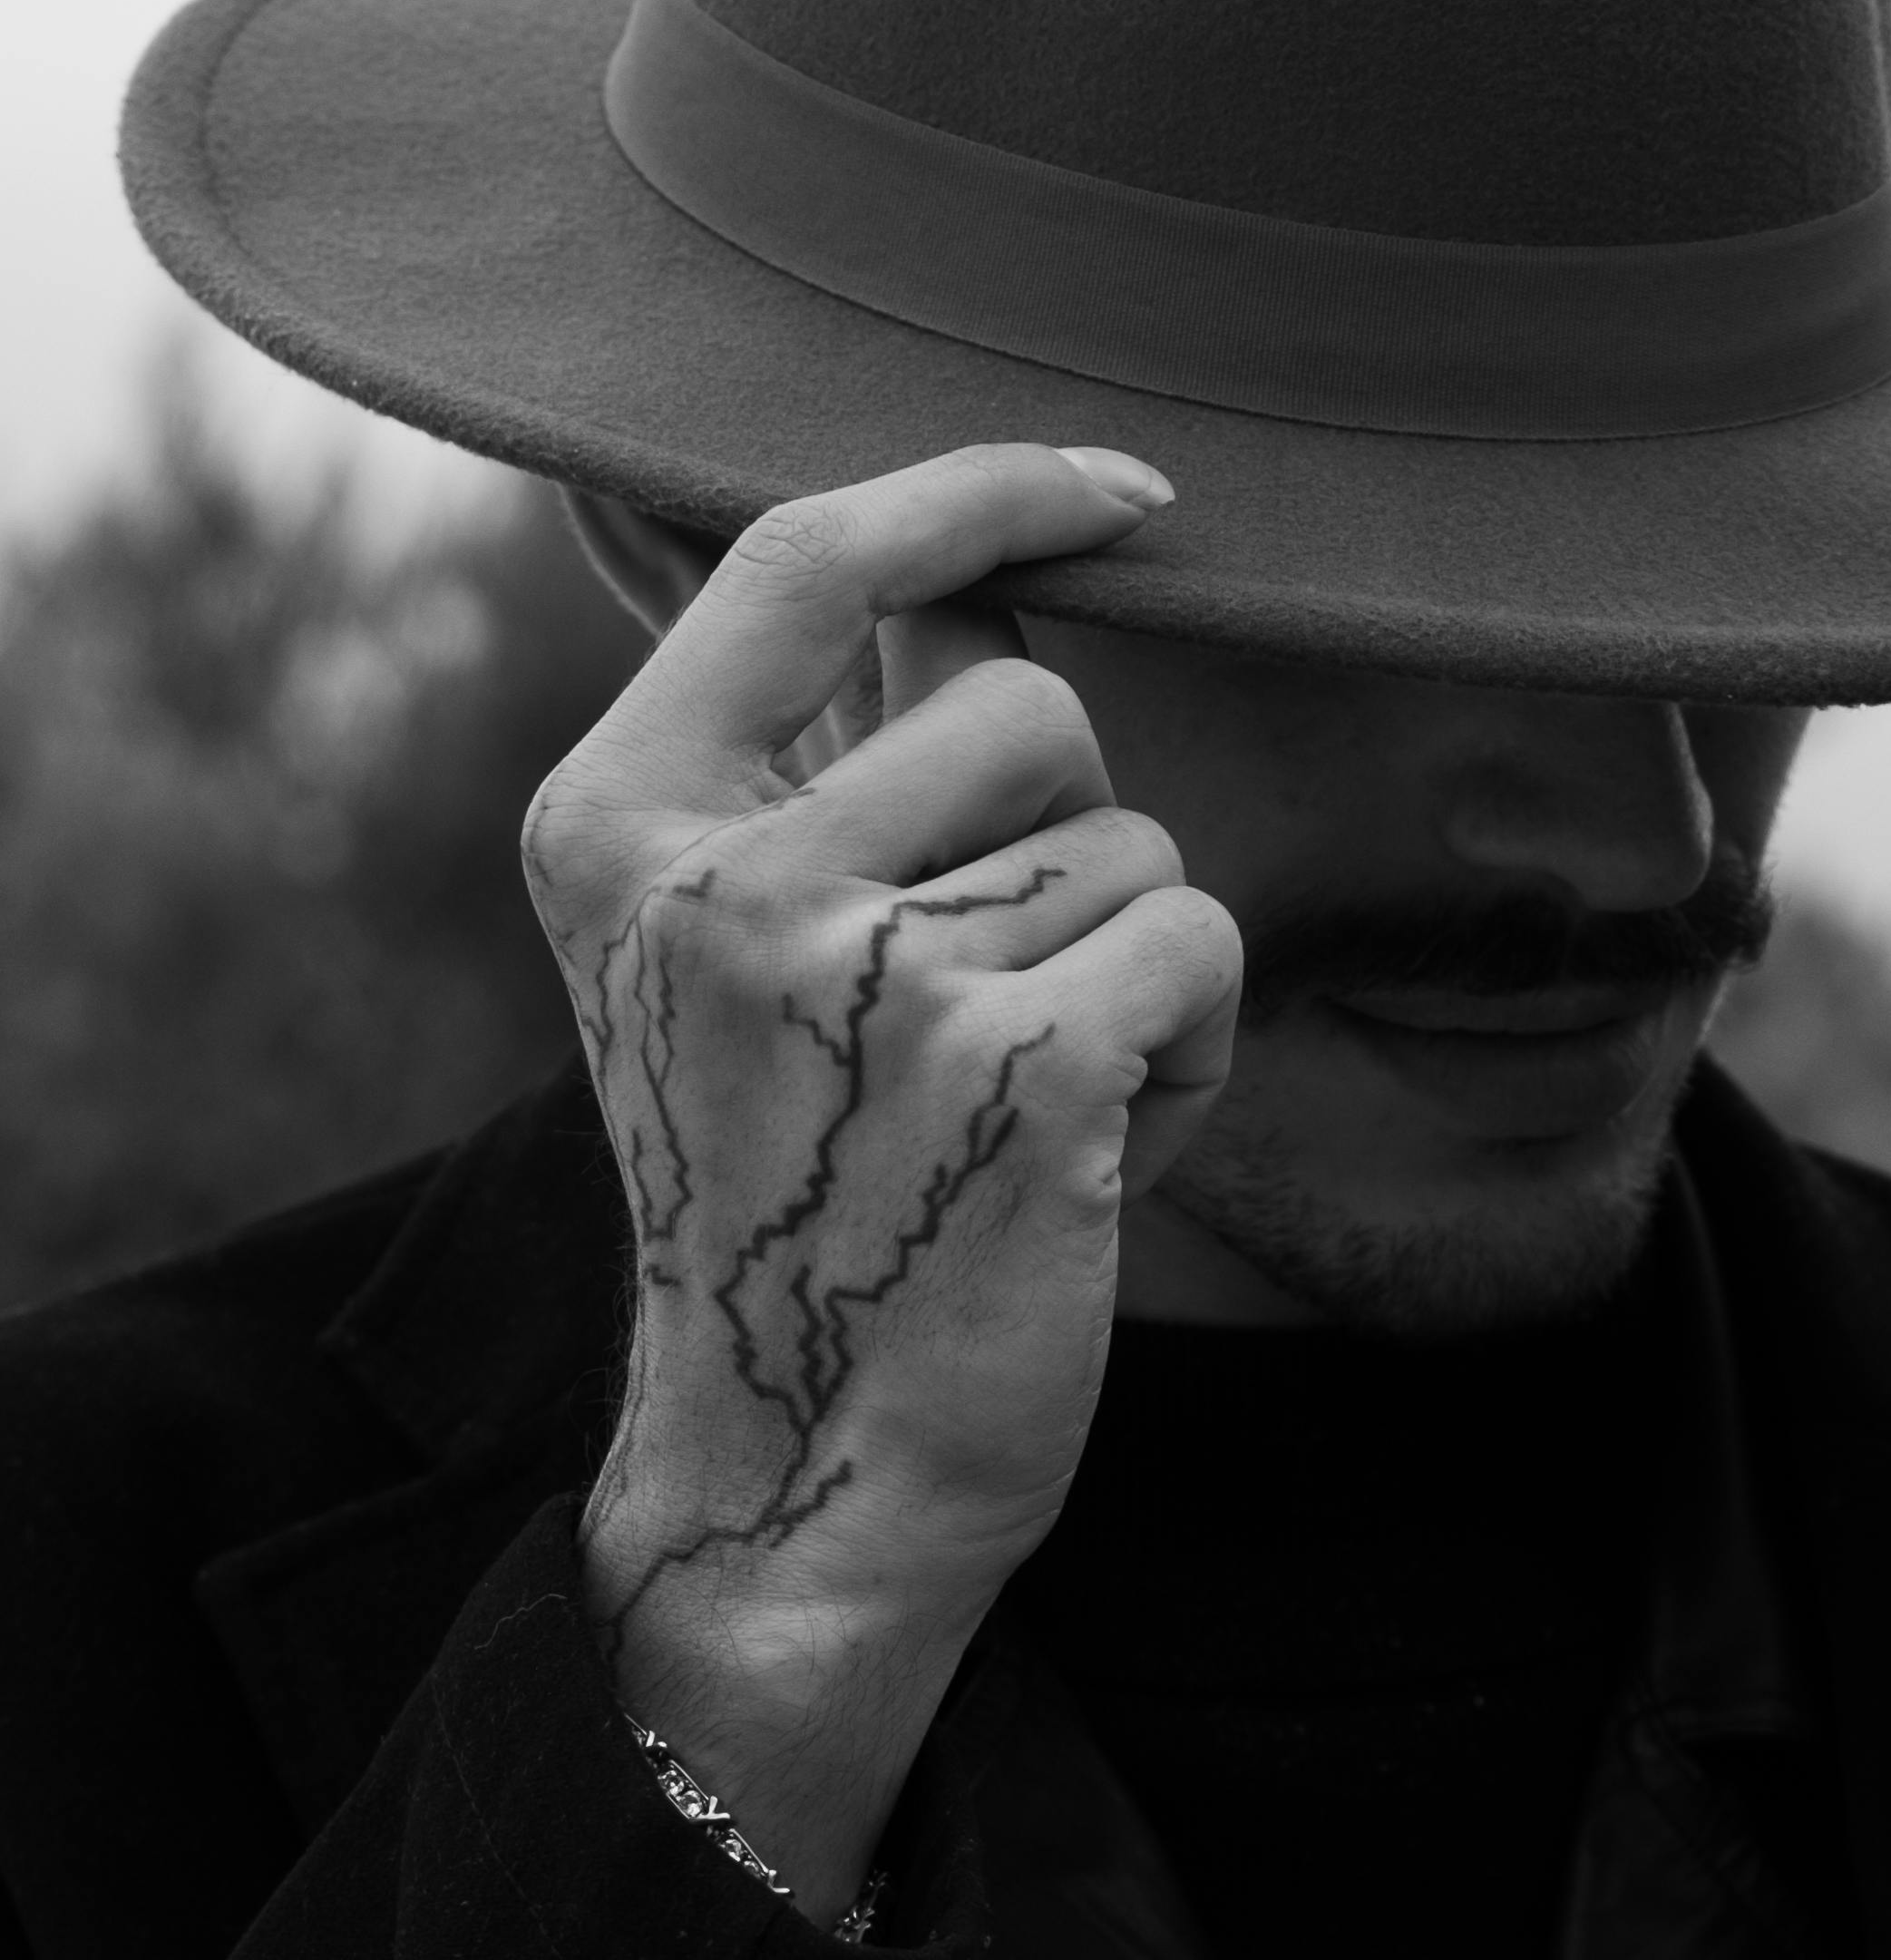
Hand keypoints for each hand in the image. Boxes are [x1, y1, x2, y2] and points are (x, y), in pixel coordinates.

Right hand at [527, 444, 1241, 1916]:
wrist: (800, 1471)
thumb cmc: (803, 1196)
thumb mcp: (736, 957)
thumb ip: (827, 770)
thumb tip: (997, 581)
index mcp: (618, 825)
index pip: (804, 555)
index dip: (981, 488)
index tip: (1120, 491)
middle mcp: (719, 881)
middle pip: (1032, 707)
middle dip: (1072, 841)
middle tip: (993, 1011)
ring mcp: (864, 970)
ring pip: (1136, 844)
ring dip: (1135, 969)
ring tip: (1027, 1108)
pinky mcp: (1019, 1064)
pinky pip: (1203, 950)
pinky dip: (1199, 1054)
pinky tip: (1099, 1158)